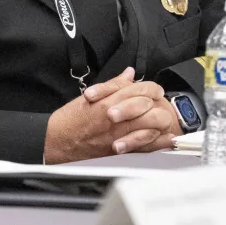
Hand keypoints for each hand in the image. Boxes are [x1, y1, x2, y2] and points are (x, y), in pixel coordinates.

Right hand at [44, 68, 178, 162]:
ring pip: (154, 125)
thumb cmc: (70, 120)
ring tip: (160, 120)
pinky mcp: (122, 150)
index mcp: (109, 100)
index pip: (142, 89)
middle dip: (157, 104)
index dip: (151, 88)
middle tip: (155, 105)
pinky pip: (149, 146)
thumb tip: (129, 74)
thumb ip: (113, 85)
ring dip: (161, 122)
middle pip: (152, 106)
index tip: (151, 91)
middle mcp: (118, 117)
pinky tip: (167, 138)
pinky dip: (161, 142)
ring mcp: (121, 134)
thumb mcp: (90, 96)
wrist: (57, 141)